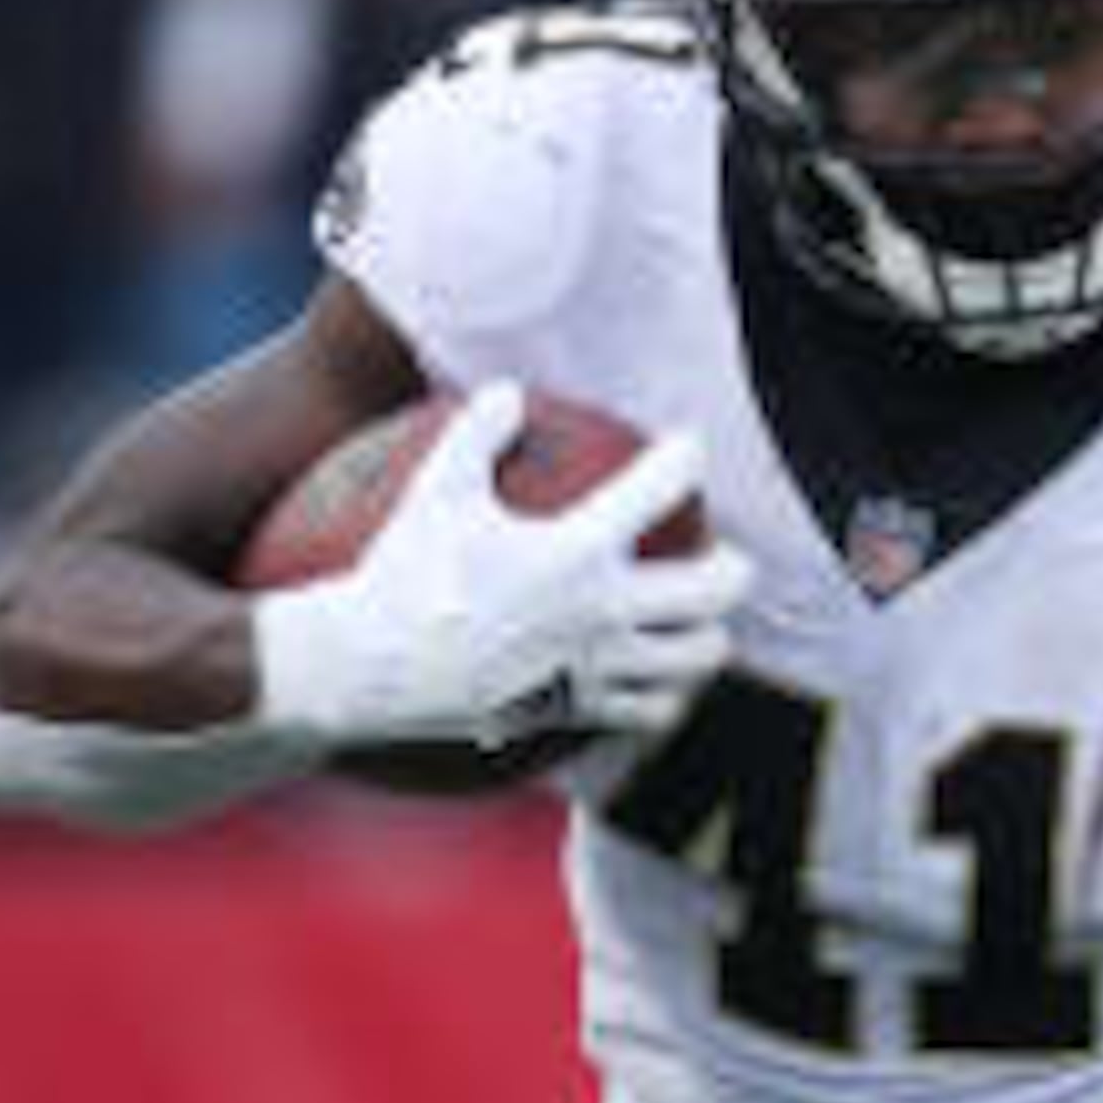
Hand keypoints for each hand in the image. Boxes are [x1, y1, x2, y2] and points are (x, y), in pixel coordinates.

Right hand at [252, 382, 751, 746]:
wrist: (368, 669)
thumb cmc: (400, 573)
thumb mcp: (434, 491)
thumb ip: (476, 432)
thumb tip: (509, 390)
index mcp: (577, 550)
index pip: (664, 485)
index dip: (685, 457)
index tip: (686, 448)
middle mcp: (603, 611)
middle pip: (717, 588)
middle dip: (734, 566)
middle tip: (723, 557)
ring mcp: (597, 666)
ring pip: (699, 656)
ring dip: (709, 636)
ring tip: (697, 624)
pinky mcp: (578, 710)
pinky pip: (652, 712)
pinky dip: (665, 696)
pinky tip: (653, 683)